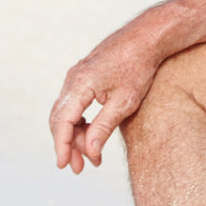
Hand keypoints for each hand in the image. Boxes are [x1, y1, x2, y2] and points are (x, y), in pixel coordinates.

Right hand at [48, 29, 167, 171]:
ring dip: (74, 135)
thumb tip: (90, 152)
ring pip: (65, 112)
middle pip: (59, 119)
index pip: (62, 122)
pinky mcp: (83, 75)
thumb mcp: (124, 102)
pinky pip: (72, 103)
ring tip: (90, 156)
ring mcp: (76, 75)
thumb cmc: (139, 68)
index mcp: (80, 84)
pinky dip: (79, 121)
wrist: (146, 37)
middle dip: (68, 145)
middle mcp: (73, 78)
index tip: (64, 166)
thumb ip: (103, 127)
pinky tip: (90, 134)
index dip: (62, 147)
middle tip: (79, 168)